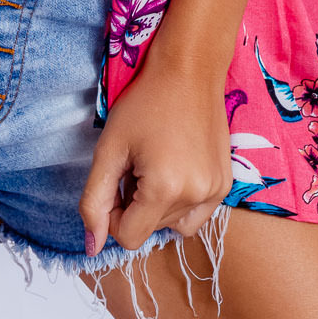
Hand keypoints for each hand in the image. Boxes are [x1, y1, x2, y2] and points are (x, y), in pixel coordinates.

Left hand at [78, 47, 232, 255]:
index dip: (113, 214)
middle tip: (137, 163)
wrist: (188, 72)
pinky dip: (180, 202)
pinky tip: (175, 168)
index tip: (116, 181)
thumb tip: (91, 246)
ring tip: (156, 164)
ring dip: (157, 205)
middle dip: (136, 204)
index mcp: (165, 189)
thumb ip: (94, 200)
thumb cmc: (144, 104)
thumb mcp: (109, 149)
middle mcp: (197, 197)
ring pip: (173, 225)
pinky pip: (196, 215)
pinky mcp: (226, 186)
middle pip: (151, 230)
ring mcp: (217, 193)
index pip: (129, 237)